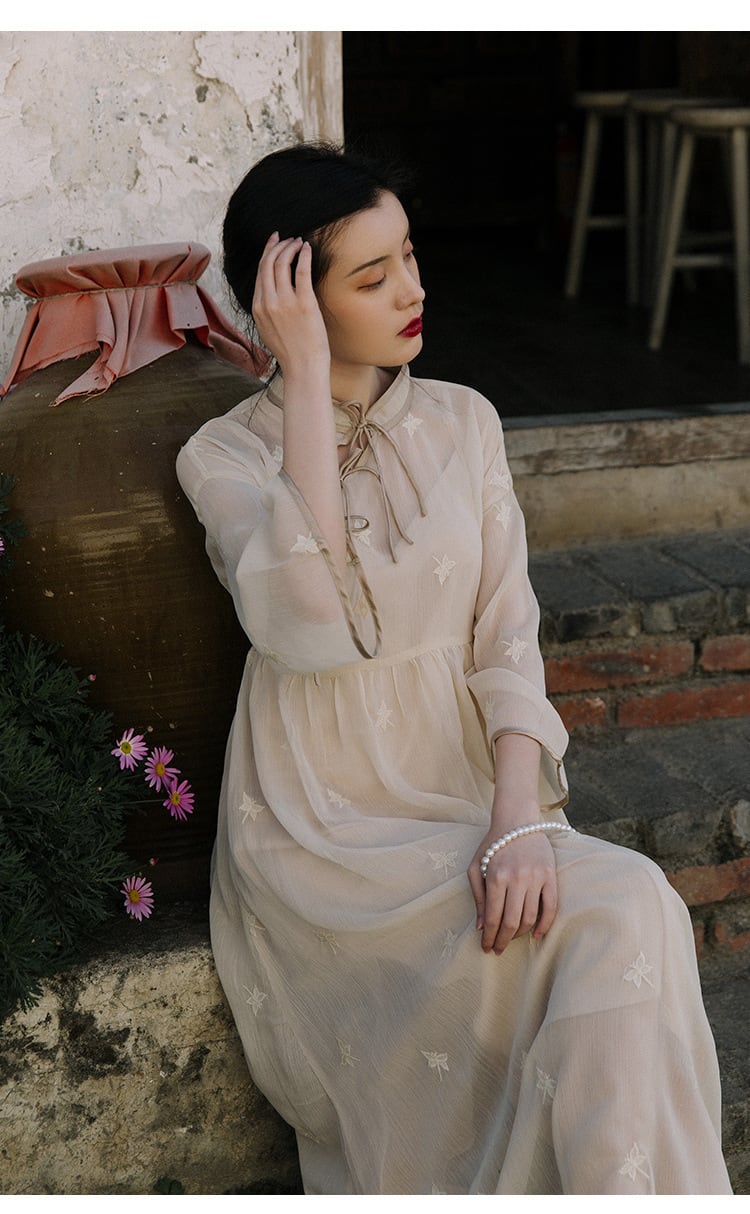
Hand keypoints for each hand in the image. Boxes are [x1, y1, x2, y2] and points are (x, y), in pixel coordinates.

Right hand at [252, 233, 329, 375]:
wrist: (303, 368)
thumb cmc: (291, 351)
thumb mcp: (269, 329)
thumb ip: (267, 309)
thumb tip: (273, 291)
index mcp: (257, 308)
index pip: (259, 272)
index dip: (267, 253)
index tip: (274, 243)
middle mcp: (268, 302)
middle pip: (268, 263)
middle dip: (277, 245)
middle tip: (288, 238)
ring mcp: (285, 302)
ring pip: (282, 263)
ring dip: (290, 247)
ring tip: (299, 242)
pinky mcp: (304, 303)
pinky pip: (301, 271)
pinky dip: (304, 255)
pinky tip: (307, 248)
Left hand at [468, 830, 557, 954]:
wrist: (517, 821)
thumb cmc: (493, 845)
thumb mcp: (476, 867)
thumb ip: (478, 897)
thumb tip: (482, 927)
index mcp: (496, 876)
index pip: (493, 917)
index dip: (490, 937)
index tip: (487, 947)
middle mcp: (517, 878)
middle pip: (512, 921)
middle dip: (503, 941)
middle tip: (498, 949)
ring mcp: (536, 877)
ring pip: (530, 917)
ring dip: (520, 934)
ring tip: (512, 939)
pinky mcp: (550, 875)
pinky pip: (551, 907)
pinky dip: (545, 925)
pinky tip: (536, 935)